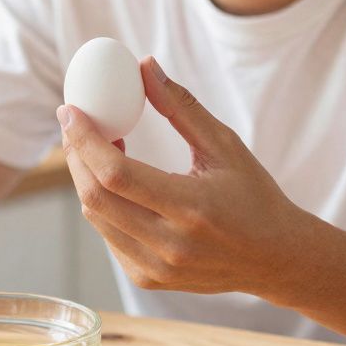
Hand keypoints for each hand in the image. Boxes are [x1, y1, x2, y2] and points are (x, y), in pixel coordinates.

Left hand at [57, 56, 315, 294]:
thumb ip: (182, 107)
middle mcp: (170, 245)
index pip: (117, 174)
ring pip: (96, 217)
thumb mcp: (226, 145)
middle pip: (95, 198)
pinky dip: (103, 204)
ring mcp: (156, 268)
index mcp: (192, 209)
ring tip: (98, 147)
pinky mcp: (148, 278)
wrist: (276, 258)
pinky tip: (116, 183)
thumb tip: (145, 66)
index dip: (85, 140)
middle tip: (75, 125)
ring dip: (85, 178)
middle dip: (75, 155)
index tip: (70, 111)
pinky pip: (108, 236)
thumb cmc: (254, 196)